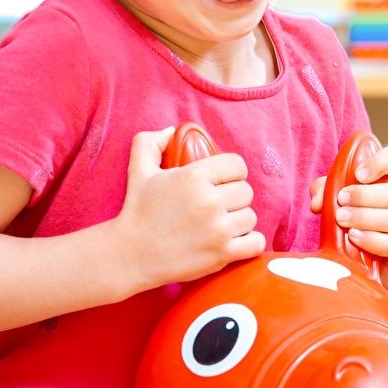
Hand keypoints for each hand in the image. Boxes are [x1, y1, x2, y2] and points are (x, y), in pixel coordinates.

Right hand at [110, 128, 264, 288]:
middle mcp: (210, 201)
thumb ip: (151, 142)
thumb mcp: (139, 169)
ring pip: (251, 217)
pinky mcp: (223, 254)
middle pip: (246, 191)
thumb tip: (171, 131)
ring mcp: (219, 229)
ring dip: (239, 221)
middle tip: (216, 207)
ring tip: (219, 225)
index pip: (237, 165)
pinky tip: (232, 242)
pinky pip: (256, 242)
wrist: (131, 255)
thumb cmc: (137, 212)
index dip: (231, 173)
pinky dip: (249, 243)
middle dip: (234, 198)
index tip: (220, 183)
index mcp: (195, 176)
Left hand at [308, 142, 387, 304]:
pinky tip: (355, 237)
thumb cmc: (367, 223)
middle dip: (366, 196)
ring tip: (343, 219)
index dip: (380, 162)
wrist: (384, 263)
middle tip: (342, 201)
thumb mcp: (348, 200)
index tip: (358, 174)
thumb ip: (330, 191)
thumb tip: (318, 200)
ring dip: (366, 218)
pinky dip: (372, 240)